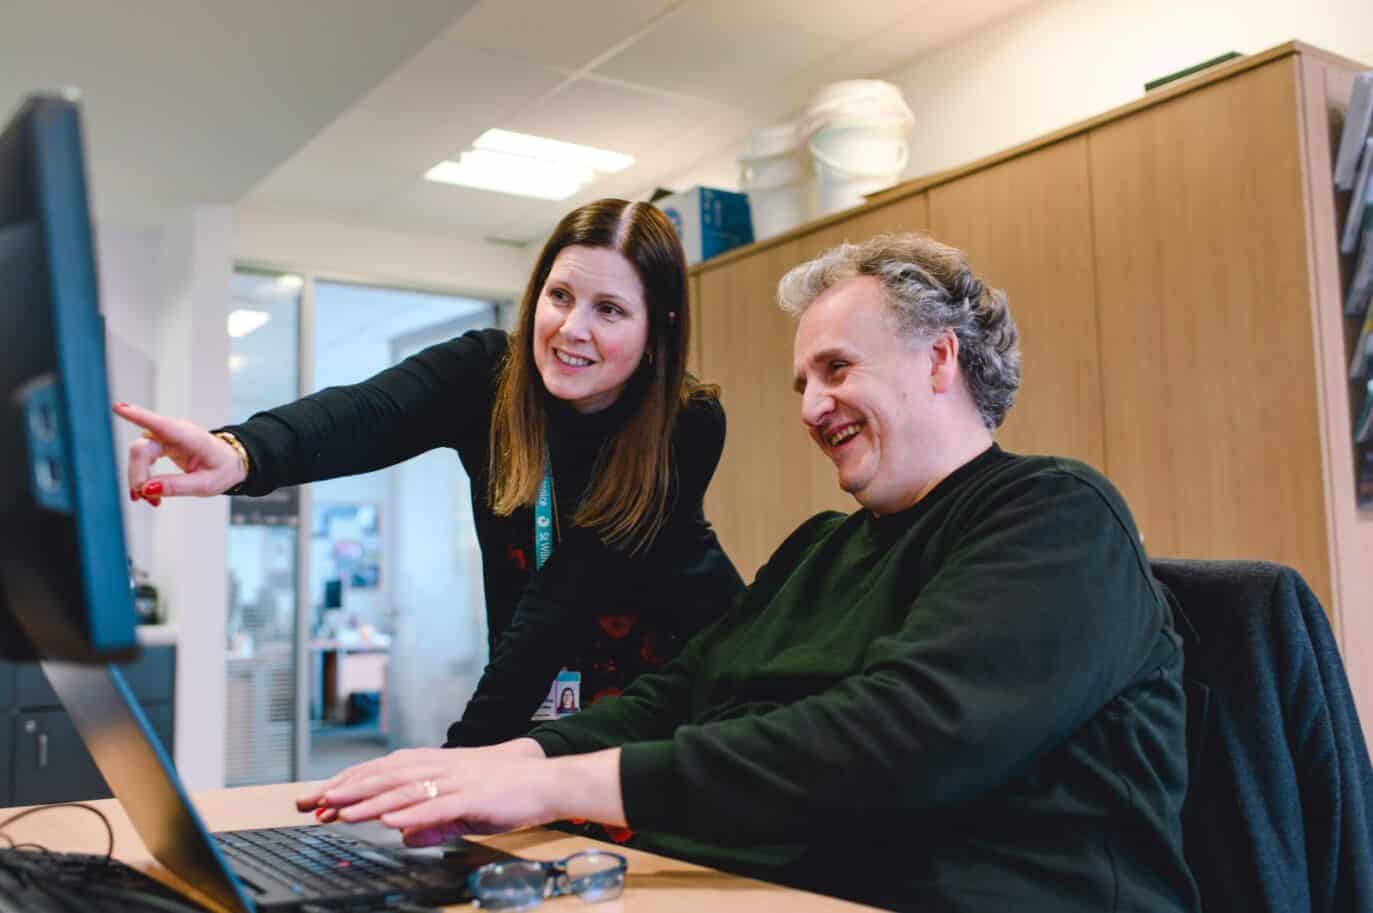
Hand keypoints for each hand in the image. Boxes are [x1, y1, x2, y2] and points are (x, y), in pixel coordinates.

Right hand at [112, 402, 245, 505]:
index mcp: (193, 439)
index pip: (163, 426)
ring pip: (138, 453)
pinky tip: (148, 493)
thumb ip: (177, 486)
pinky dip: (142, 476)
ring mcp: (167, 435)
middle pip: (142, 449)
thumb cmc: (222, 470)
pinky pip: (142, 457)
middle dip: (137, 475)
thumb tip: (146, 489)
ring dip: (138, 478)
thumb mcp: (206, 485)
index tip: (119, 407)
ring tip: (151, 500)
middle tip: (145, 499)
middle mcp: (176, 432)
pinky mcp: (161, 443)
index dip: (139, 416)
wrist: (230, 463)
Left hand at [297, 742, 624, 846]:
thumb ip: (432, 822)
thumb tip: (403, 835)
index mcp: (435, 766)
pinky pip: (437, 805)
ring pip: (404, 789)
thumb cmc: (505, 792)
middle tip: (314, 802)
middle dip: (346, 790)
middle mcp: (440, 767)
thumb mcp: (461, 810)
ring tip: (340, 811)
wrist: (546, 780)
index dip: (350, 783)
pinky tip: (391, 820)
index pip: (383, 772)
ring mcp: (456, 780)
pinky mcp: (473, 796)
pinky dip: (412, 812)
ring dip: (370, 800)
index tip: (320, 798)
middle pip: (385, 776)